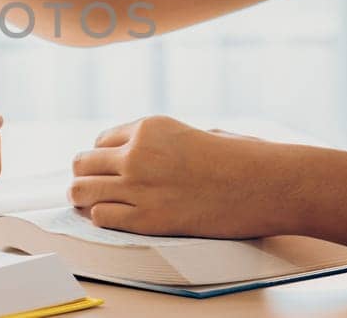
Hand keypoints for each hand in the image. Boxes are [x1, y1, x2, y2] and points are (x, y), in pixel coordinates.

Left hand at [68, 116, 302, 238]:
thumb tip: (148, 151)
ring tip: (88, 203)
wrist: (265, 184)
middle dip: (85, 175)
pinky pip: (101, 217)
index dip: (103, 157)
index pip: (101, 141)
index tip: (108, 168)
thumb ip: (165, 141)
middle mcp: (136, 153)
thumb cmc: (241, 158)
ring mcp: (138, 186)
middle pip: (82, 163)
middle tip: (91, 186)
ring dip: (83, 197)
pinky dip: (102, 218)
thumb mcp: (196, 133)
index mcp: (149, 126)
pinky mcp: (147, 219)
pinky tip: (115, 217)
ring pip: (81, 191)